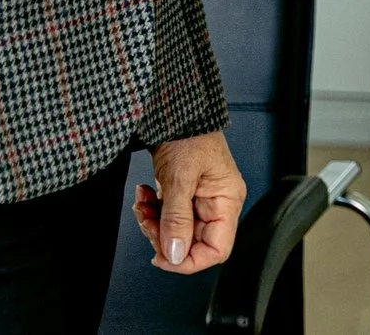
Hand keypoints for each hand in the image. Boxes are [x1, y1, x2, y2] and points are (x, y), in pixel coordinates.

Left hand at [134, 130, 246, 272]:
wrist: (173, 109)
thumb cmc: (188, 132)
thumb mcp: (180, 177)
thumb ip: (177, 218)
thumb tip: (175, 254)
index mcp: (226, 200)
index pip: (217, 249)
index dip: (190, 260)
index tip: (163, 257)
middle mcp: (216, 202)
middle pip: (192, 243)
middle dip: (164, 237)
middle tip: (147, 222)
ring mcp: (199, 198)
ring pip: (176, 231)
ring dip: (153, 223)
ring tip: (143, 204)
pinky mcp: (183, 193)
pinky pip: (167, 215)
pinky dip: (152, 209)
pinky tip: (144, 194)